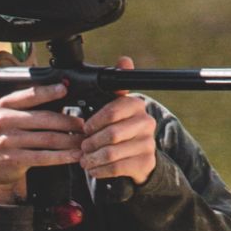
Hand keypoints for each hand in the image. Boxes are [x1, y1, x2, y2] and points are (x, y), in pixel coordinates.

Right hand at [0, 81, 84, 204]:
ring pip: (46, 139)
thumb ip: (32, 107)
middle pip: (44, 119)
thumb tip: (64, 97)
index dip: (49, 91)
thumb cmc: (8, 135)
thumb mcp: (12, 117)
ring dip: (69, 141)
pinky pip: (42, 157)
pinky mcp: (12, 159)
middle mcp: (4, 120)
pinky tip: (74, 156)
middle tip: (85, 126)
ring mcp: (7, 140)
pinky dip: (61, 157)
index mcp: (6, 105)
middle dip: (69, 123)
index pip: (31, 95)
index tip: (65, 89)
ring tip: (83, 142)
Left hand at [80, 56, 156, 185]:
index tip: (85, 129)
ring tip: (85, 160)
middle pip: (111, 134)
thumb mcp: (116, 107)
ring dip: (93, 158)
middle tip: (82, 147)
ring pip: (112, 153)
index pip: (113, 110)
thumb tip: (125, 60)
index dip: (95, 121)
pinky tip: (94, 169)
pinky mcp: (145, 163)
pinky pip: (117, 168)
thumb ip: (116, 86)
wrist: (139, 155)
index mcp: (137, 105)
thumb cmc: (120, 128)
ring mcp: (148, 144)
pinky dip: (100, 170)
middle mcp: (146, 123)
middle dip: (91, 143)